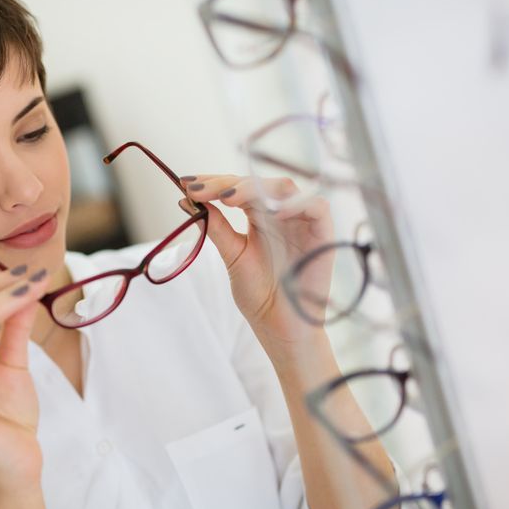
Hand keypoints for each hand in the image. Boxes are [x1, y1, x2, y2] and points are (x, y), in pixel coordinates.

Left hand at [182, 175, 334, 358]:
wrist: (280, 327)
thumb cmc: (260, 294)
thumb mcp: (232, 256)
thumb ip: (216, 227)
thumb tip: (186, 200)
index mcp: (260, 216)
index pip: (238, 187)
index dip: (213, 182)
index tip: (186, 185)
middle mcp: (281, 213)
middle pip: (258, 182)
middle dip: (225, 183)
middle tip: (198, 190)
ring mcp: (302, 221)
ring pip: (284, 187)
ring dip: (254, 187)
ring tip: (227, 198)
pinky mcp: (323, 233)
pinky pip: (316, 207)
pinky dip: (295, 204)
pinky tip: (271, 212)